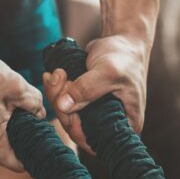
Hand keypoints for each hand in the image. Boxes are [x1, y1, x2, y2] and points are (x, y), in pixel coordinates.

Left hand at [42, 34, 149, 154]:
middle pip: (76, 126)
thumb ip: (87, 89)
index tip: (66, 101)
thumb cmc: (124, 56)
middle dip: (61, 103)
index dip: (74, 125)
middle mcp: (111, 123)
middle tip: (58, 77)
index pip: (94, 140)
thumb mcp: (107, 71)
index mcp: (126, 124)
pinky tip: (54, 74)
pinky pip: (65, 102)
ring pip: (68, 114)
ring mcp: (97, 112)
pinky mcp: (86, 100)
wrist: (123, 39)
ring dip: (56, 93)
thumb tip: (63, 106)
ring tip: (57, 72)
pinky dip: (57, 89)